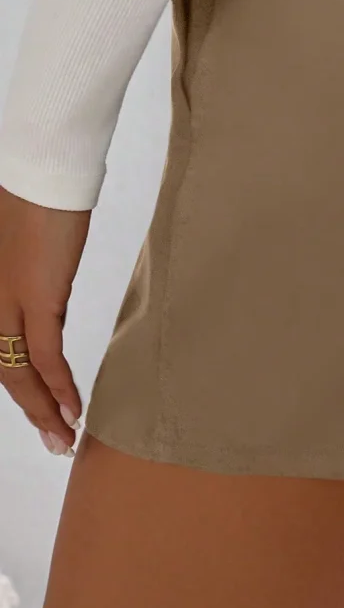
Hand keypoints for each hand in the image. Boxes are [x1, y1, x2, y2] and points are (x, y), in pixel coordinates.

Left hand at [0, 184, 90, 455]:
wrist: (39, 168)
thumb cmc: (31, 194)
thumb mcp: (19, 244)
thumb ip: (25, 275)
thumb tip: (43, 299)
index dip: (18, 386)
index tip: (41, 410)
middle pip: (1, 370)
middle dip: (29, 409)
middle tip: (52, 439)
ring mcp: (4, 301)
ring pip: (17, 372)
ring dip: (42, 410)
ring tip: (63, 436)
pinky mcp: (34, 296)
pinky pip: (45, 355)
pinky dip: (59, 388)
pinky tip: (73, 408)